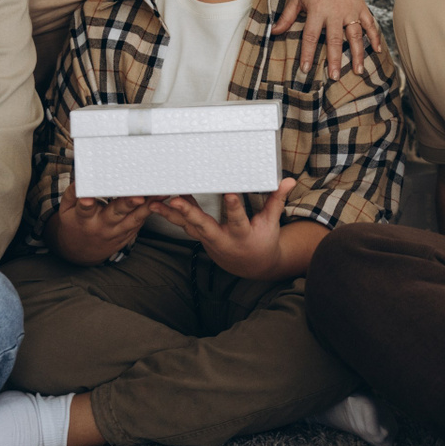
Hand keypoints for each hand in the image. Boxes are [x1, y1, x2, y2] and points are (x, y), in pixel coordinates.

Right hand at [48, 182, 151, 264]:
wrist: (82, 251)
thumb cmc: (75, 223)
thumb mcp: (67, 209)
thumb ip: (73, 194)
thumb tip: (81, 178)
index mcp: (83, 219)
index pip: (85, 210)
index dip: (87, 204)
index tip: (89, 198)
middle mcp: (101, 226)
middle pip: (116, 214)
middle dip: (127, 204)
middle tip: (138, 195)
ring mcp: (116, 232)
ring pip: (134, 218)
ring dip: (148, 206)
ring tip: (161, 193)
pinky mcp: (128, 234)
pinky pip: (140, 221)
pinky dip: (150, 210)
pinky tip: (161, 199)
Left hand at [149, 181, 294, 279]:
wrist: (250, 265)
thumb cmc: (262, 240)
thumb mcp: (271, 223)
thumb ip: (276, 201)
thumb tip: (290, 180)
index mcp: (243, 235)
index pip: (238, 220)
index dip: (233, 208)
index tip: (229, 193)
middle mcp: (222, 239)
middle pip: (204, 226)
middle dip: (190, 214)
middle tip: (176, 201)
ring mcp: (208, 240)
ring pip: (187, 226)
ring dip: (171, 215)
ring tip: (154, 202)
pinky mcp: (199, 237)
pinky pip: (183, 224)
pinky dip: (171, 214)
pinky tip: (158, 202)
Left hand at [274, 0, 381, 81]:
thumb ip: (287, 16)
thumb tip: (274, 32)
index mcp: (317, 9)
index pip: (311, 36)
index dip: (308, 54)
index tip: (306, 69)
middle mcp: (335, 11)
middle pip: (335, 40)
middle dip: (334, 60)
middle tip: (334, 76)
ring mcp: (350, 9)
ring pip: (355, 35)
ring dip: (357, 54)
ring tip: (357, 70)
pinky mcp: (360, 6)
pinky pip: (369, 23)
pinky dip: (374, 36)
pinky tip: (377, 50)